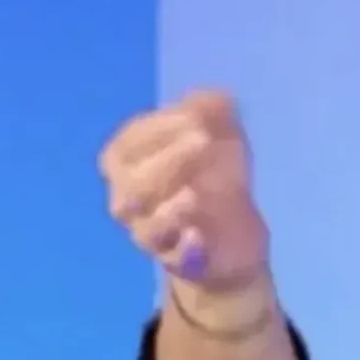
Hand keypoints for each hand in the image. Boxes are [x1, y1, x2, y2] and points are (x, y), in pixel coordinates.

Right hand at [99, 90, 268, 292]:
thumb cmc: (214, 178)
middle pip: (133, 185)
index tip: (194, 115)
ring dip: (169, 210)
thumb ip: (214, 112)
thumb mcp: (220, 138)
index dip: (157, 128)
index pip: (127, 146)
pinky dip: (184, 248)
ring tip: (194, 194)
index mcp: (129, 165)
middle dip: (167, 159)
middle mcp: (130, 201)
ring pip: (146, 227)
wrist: (233, 239)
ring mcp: (153, 235)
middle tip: (202, 140)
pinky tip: (198, 236)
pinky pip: (174, 259)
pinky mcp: (182, 262)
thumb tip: (218, 97)